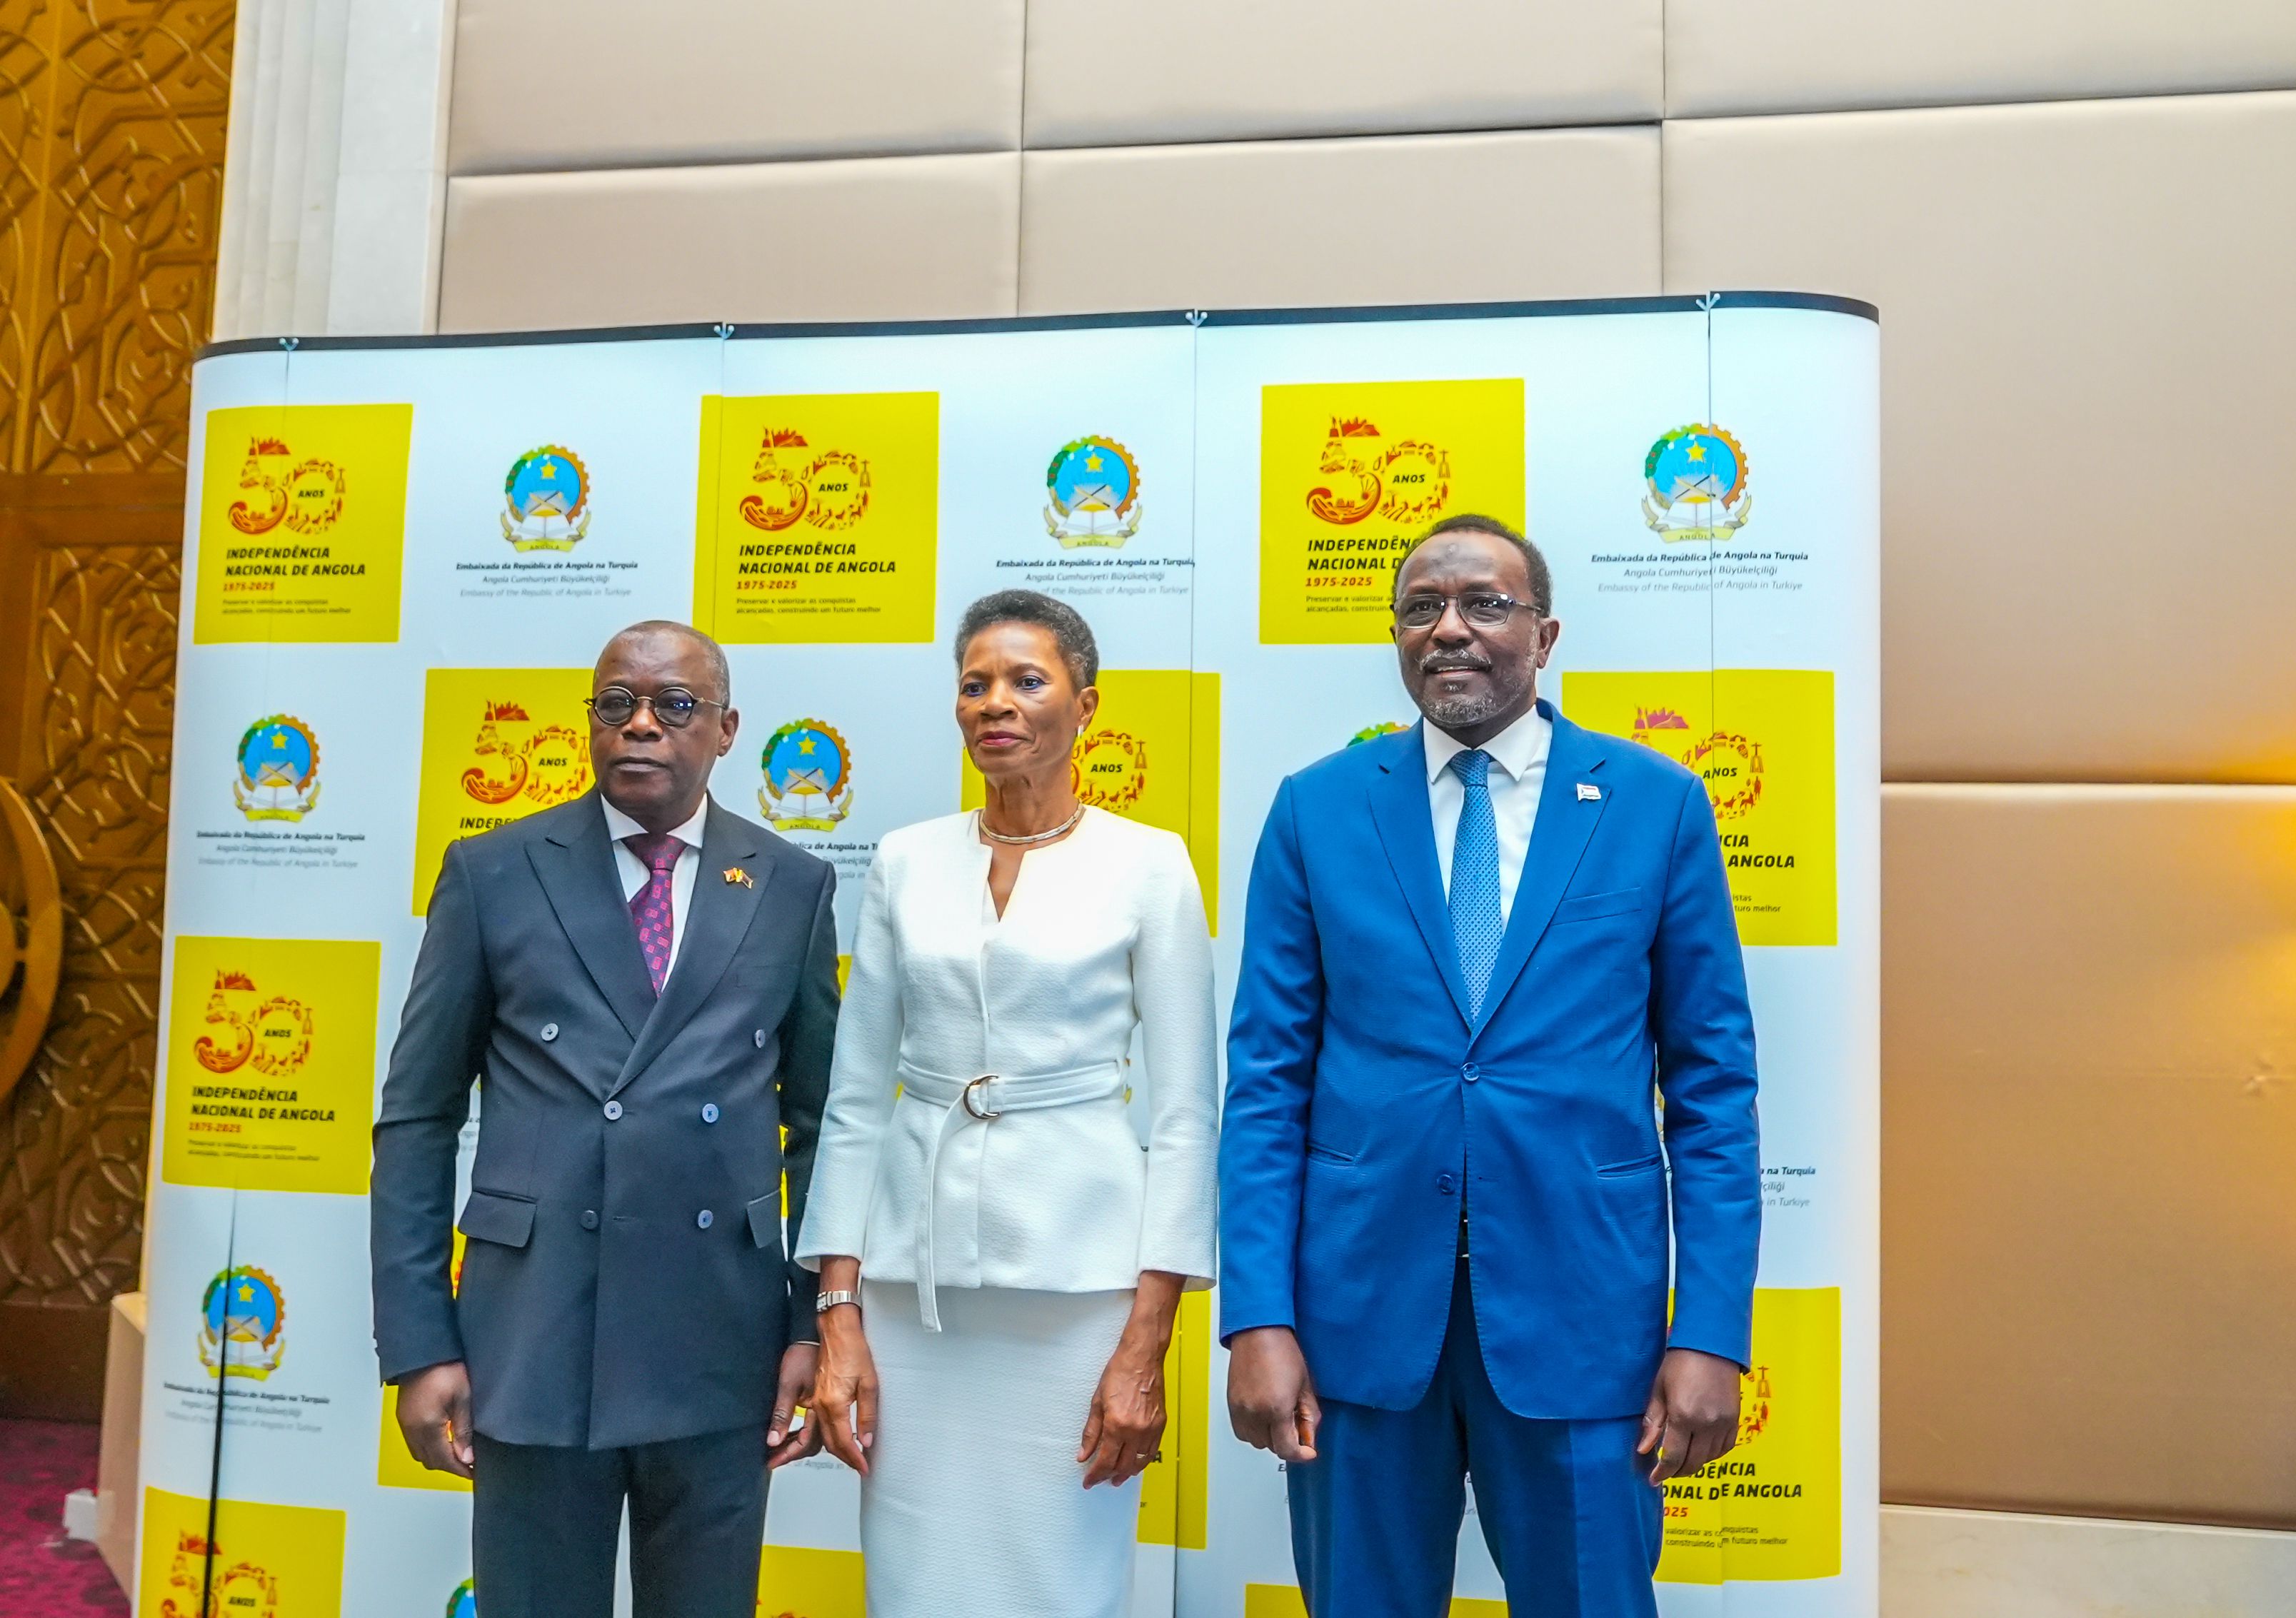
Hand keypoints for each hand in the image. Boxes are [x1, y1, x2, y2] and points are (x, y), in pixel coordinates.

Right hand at [396, 1360, 474, 1478]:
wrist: (424, 1350)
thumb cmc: (444, 1367)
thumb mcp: (463, 1398)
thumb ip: (463, 1430)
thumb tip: (467, 1457)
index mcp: (426, 1425)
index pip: (444, 1460)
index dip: (460, 1470)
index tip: (474, 1474)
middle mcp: (411, 1428)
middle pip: (430, 1461)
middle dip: (450, 1467)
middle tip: (469, 1465)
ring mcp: (404, 1423)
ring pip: (420, 1455)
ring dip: (438, 1459)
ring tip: (458, 1455)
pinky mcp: (403, 1417)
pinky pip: (413, 1443)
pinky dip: (428, 1448)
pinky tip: (442, 1442)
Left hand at [767, 1342, 820, 1469]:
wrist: (827, 1333)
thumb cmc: (807, 1353)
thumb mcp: (788, 1383)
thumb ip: (783, 1413)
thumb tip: (773, 1439)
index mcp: (821, 1408)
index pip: (806, 1442)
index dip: (789, 1456)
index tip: (774, 1464)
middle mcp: (828, 1410)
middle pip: (813, 1444)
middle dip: (793, 1454)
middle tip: (774, 1460)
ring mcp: (829, 1405)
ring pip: (818, 1437)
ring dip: (799, 1446)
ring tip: (780, 1450)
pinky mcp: (828, 1399)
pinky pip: (819, 1424)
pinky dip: (805, 1433)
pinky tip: (796, 1433)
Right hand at [809, 1305, 877, 1476]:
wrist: (836, 1330)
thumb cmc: (853, 1350)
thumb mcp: (870, 1383)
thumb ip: (868, 1414)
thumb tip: (867, 1439)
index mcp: (834, 1404)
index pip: (843, 1441)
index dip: (855, 1458)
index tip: (864, 1467)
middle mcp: (820, 1405)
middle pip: (830, 1443)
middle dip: (845, 1458)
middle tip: (859, 1466)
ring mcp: (815, 1401)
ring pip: (822, 1436)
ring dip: (836, 1450)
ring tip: (851, 1457)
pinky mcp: (814, 1396)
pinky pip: (818, 1424)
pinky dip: (828, 1436)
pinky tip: (838, 1436)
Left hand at [1079, 1341, 1166, 1487]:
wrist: (1142, 1358)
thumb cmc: (1119, 1373)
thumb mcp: (1097, 1402)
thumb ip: (1091, 1433)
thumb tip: (1083, 1455)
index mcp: (1117, 1425)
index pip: (1105, 1461)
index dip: (1095, 1475)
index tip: (1089, 1481)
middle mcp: (1136, 1431)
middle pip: (1122, 1466)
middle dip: (1109, 1477)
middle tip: (1101, 1480)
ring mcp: (1151, 1429)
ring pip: (1139, 1462)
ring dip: (1127, 1472)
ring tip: (1117, 1477)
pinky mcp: (1161, 1424)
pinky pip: (1151, 1451)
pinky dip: (1142, 1461)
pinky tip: (1134, 1462)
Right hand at [1226, 1327, 1319, 1462]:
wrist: (1258, 1332)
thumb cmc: (1282, 1351)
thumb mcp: (1306, 1387)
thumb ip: (1310, 1418)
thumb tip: (1309, 1438)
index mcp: (1276, 1408)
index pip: (1287, 1449)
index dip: (1301, 1455)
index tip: (1308, 1452)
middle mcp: (1255, 1412)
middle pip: (1271, 1447)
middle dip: (1286, 1441)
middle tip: (1295, 1423)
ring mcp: (1240, 1409)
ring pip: (1255, 1441)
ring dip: (1268, 1436)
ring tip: (1277, 1416)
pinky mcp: (1231, 1404)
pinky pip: (1242, 1430)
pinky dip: (1253, 1429)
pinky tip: (1263, 1414)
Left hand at [1637, 1347, 1741, 1482]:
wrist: (1711, 1344)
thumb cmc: (1679, 1362)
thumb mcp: (1659, 1390)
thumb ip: (1653, 1422)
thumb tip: (1644, 1449)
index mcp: (1684, 1416)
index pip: (1674, 1457)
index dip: (1663, 1472)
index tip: (1654, 1479)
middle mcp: (1707, 1424)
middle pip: (1694, 1462)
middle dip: (1678, 1472)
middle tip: (1666, 1473)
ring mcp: (1724, 1423)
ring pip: (1710, 1457)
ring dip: (1695, 1464)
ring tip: (1681, 1463)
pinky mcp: (1735, 1419)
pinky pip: (1725, 1447)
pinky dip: (1712, 1454)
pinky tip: (1701, 1451)